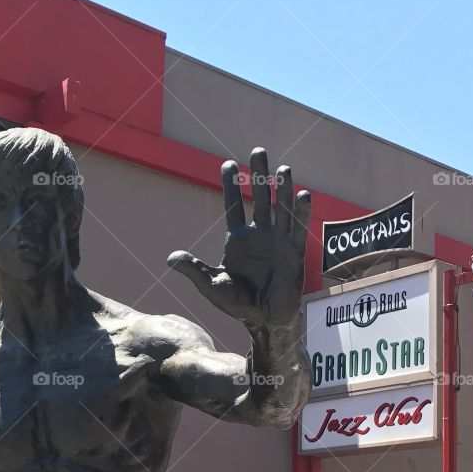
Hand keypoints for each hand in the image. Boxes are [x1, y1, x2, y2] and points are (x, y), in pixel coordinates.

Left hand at [167, 148, 310, 329]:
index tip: (228, 163)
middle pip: (259, 198)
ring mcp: (278, 241)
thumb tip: (170, 258)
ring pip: (281, 208)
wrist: (264, 321)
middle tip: (258, 151)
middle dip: (258, 175)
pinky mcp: (294, 252)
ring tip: (282, 168)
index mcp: (238, 240)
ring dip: (282, 189)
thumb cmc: (238, 304)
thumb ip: (193, 271)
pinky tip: (302, 194)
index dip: (231, 185)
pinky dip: (301, 212)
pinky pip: (298, 228)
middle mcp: (259, 235)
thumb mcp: (212, 286)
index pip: (233, 206)